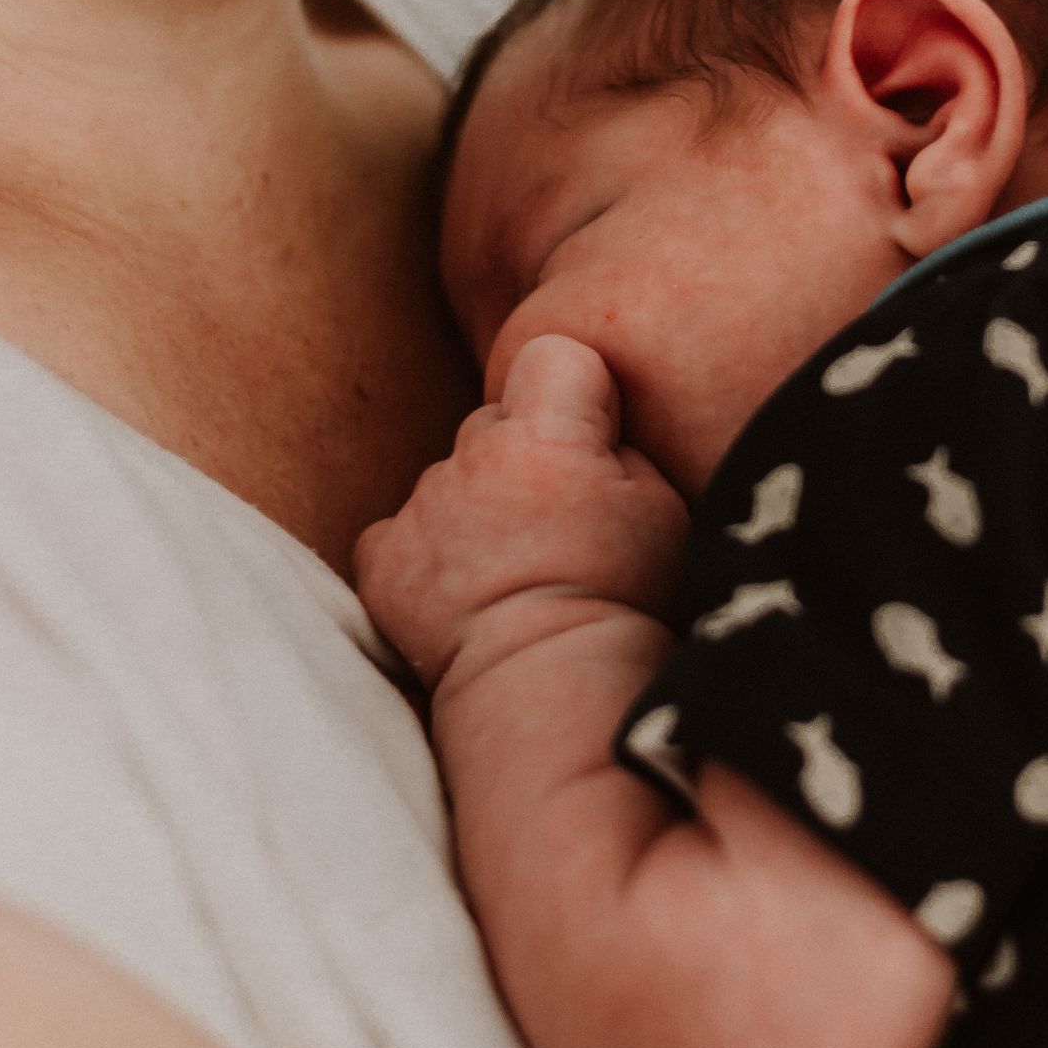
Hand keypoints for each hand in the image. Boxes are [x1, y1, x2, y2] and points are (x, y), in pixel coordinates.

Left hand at [354, 335, 687, 692]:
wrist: (550, 692)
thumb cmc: (625, 602)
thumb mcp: (664, 510)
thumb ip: (622, 445)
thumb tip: (595, 424)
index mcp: (547, 436)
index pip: (551, 355)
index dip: (575, 389)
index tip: (590, 438)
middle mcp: (472, 457)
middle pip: (494, 422)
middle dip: (520, 456)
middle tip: (554, 524)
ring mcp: (419, 508)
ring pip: (449, 480)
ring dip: (473, 510)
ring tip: (513, 573)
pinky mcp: (382, 559)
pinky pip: (400, 533)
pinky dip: (422, 556)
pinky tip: (461, 594)